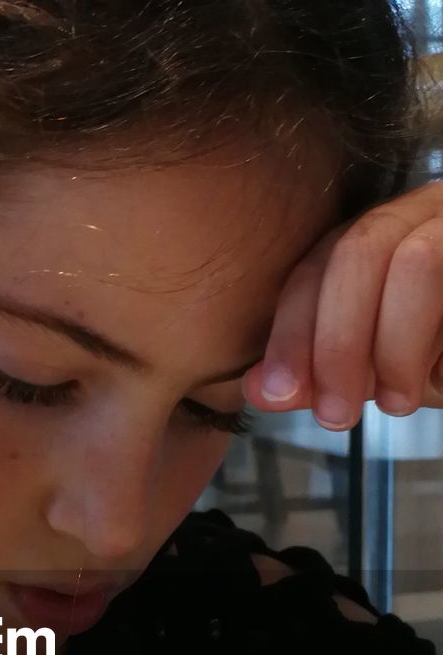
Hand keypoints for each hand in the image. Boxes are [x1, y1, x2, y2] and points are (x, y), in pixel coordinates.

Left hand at [244, 181, 442, 427]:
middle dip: (334, 342)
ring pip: (411, 260)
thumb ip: (319, 373)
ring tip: (396, 404)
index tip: (278, 394)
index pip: (318, 262)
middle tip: (334, 416)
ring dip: (392, 347)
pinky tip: (437, 381)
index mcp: (385, 230)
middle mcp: (429, 208)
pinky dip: (433, 344)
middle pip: (358, 250)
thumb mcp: (378, 371)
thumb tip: (259, 390)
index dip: (290, 330)